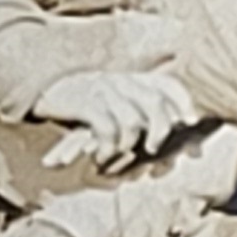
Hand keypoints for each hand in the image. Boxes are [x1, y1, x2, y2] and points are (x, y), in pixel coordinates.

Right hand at [30, 68, 199, 177]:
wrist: (43, 83)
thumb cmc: (88, 100)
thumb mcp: (116, 98)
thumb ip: (145, 115)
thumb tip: (189, 148)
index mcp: (134, 78)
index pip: (169, 85)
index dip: (184, 104)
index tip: (192, 122)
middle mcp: (122, 81)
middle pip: (155, 103)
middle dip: (162, 129)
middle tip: (156, 150)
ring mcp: (104, 91)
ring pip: (131, 121)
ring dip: (131, 144)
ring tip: (124, 156)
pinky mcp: (84, 104)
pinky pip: (105, 129)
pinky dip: (108, 148)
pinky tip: (101, 158)